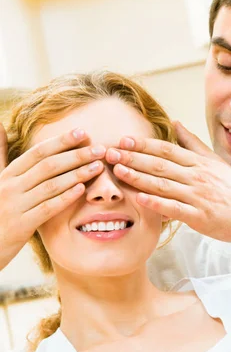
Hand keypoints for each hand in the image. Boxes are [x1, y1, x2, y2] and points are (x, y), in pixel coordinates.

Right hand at [0, 125, 105, 269]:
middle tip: (100, 149)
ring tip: (98, 167)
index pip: (38, 152)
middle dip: (76, 155)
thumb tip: (0, 125)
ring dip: (77, 175)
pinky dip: (65, 198)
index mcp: (7, 174)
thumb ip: (1, 154)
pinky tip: (82, 190)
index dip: (61, 141)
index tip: (82, 132)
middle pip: (48, 166)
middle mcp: (10, 187)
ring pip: (50, 185)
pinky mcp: (22, 225)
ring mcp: (16, 206)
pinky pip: (47, 208)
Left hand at [105, 122, 230, 244]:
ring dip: (138, 177)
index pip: (166, 150)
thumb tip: (176, 124)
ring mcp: (198, 196)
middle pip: (159, 164)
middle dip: (132, 158)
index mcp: (199, 163)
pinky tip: (139, 199)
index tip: (123, 141)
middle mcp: (197, 177)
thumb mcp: (216, 162)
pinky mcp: (200, 217)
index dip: (143, 145)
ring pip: (162, 184)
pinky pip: (174, 208)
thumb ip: (194, 144)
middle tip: (109, 153)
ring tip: (117, 172)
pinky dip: (156, 203)